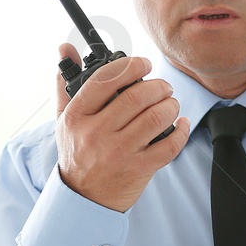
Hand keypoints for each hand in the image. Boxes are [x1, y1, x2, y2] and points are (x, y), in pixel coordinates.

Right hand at [54, 42, 190, 211]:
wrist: (82, 198)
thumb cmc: (77, 154)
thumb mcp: (64, 119)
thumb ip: (66, 83)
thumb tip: (65, 47)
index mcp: (77, 117)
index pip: (105, 79)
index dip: (131, 66)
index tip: (144, 65)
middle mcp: (96, 134)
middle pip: (136, 96)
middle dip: (158, 85)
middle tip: (162, 86)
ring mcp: (118, 153)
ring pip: (156, 117)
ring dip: (171, 105)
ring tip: (170, 103)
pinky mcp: (138, 169)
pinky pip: (169, 145)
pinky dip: (181, 130)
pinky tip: (181, 123)